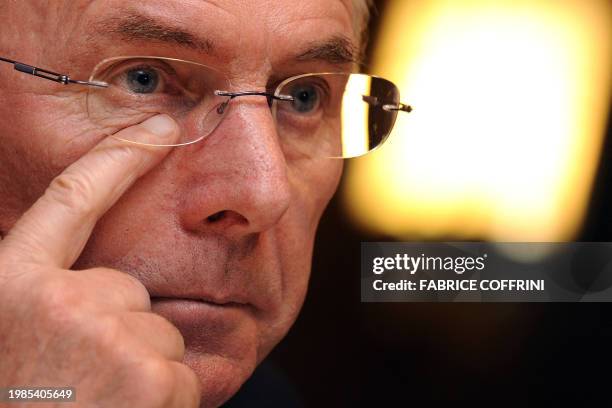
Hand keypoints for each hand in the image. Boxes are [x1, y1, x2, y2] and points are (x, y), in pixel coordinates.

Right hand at [0, 115, 200, 406]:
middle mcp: (59, 300)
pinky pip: (181, 372)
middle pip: (129, 290)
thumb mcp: (11, 332)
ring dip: (139, 367)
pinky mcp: (153, 375)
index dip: (120, 156)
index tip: (159, 126)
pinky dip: (163, 398)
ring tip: (95, 403)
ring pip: (158, 332)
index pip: (73, 198)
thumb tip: (108, 284)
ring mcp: (108, 334)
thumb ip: (48, 297)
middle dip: (118, 329)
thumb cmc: (16, 395)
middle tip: (79, 380)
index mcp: (10, 285)